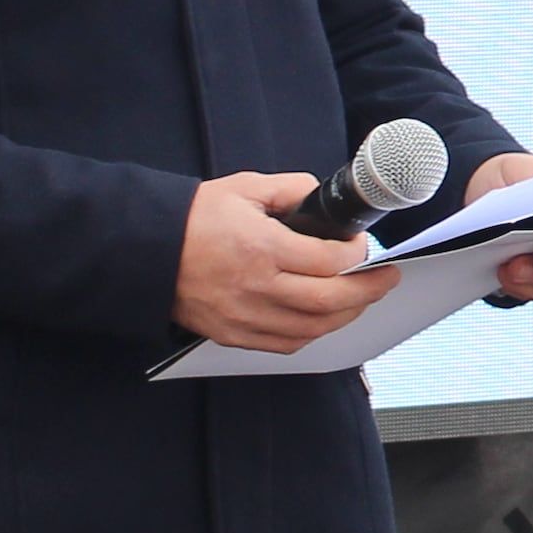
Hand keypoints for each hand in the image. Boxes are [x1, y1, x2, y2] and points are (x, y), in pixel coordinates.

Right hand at [175, 173, 381, 351]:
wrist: (146, 251)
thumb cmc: (193, 218)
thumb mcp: (244, 187)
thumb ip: (290, 189)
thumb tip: (321, 197)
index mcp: (262, 247)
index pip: (328, 261)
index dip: (356, 255)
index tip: (363, 247)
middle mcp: (257, 286)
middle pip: (329, 301)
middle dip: (368, 290)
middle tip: (387, 278)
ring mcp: (246, 316)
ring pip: (312, 328)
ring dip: (346, 315)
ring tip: (362, 299)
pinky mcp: (234, 335)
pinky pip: (285, 344)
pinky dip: (313, 334)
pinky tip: (325, 319)